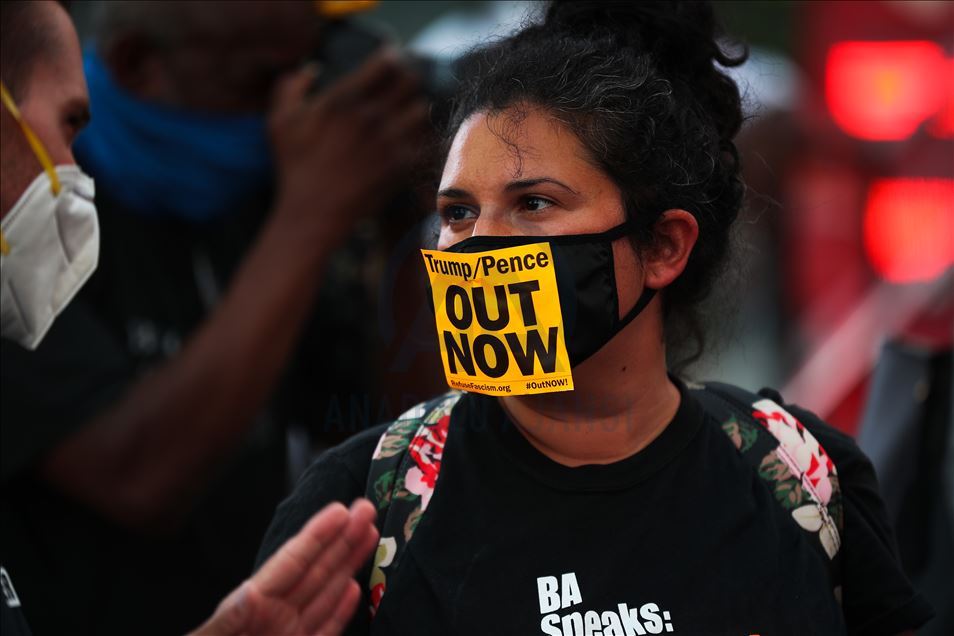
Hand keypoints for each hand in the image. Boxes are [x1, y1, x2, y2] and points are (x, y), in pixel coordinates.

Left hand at [189, 500, 378, 635]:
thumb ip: (229, 622)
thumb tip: (253, 594)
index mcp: (251, 609)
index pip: (289, 564)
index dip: (315, 537)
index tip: (339, 509)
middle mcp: (272, 619)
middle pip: (312, 572)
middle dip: (339, 540)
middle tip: (365, 508)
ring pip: (323, 595)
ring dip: (346, 566)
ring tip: (368, 535)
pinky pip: (321, 632)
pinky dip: (338, 612)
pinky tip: (353, 589)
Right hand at [268, 51, 428, 245]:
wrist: (313, 214)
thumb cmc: (293, 168)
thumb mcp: (279, 122)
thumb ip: (289, 86)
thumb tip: (311, 69)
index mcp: (343, 100)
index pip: (386, 62)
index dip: (391, 57)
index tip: (390, 59)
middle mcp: (370, 117)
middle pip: (410, 81)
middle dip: (407, 78)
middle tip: (402, 83)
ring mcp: (389, 142)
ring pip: (421, 109)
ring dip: (415, 107)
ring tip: (408, 110)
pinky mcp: (401, 166)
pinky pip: (424, 141)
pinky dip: (420, 136)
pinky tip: (411, 137)